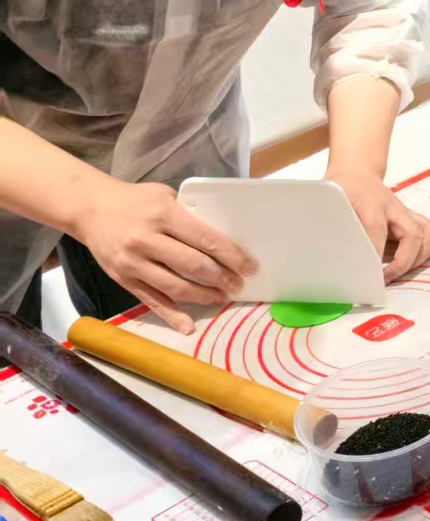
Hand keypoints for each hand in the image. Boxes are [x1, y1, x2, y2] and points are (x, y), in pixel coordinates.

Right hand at [74, 179, 256, 335]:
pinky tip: (188, 325)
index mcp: (163, 215)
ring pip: (174, 287)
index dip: (231, 255)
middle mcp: (147, 241)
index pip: (205, 238)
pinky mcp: (123, 279)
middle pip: (192, 265)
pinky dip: (171, 316)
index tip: (248, 266)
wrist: (91, 209)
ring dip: (203, 296)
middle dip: (221, 278)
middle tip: (238, 284)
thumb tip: (220, 238)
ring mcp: (133, 263)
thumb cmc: (135, 200)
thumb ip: (189, 215)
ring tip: (221, 297)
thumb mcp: (165, 195)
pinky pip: (151, 301)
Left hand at [328, 167, 429, 282]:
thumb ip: (331, 224)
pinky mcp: (412, 217)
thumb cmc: (344, 190)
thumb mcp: (332, 203)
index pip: (376, 229)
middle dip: (402, 262)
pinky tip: (413, 260)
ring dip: (418, 257)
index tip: (369, 275)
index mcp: (371, 204)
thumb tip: (326, 252)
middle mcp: (394, 209)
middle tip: (384, 279)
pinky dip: (427, 249)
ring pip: (426, 234)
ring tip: (400, 272)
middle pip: (411, 235)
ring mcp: (406, 213)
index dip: (375, 254)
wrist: (358, 173)